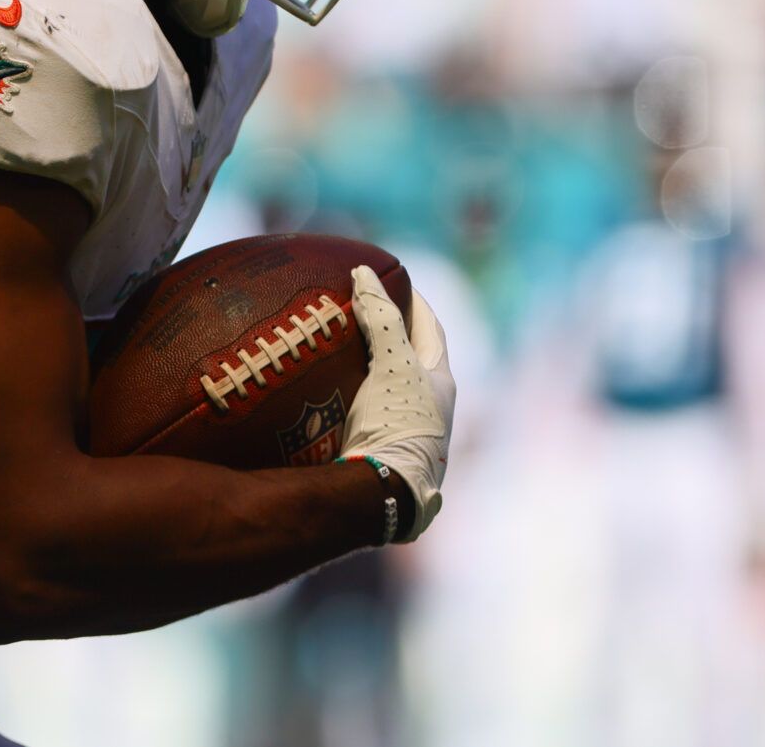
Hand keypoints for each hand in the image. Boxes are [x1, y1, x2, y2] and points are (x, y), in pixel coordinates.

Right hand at [340, 265, 454, 541]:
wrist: (383, 491)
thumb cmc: (397, 422)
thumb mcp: (393, 364)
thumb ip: (381, 318)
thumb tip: (365, 273)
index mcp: (440, 382)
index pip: (432, 329)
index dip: (415, 302)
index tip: (395, 280)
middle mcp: (430, 407)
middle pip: (411, 359)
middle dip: (389, 334)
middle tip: (359, 310)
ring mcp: (406, 432)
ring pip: (387, 388)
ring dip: (367, 367)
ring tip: (335, 347)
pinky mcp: (381, 450)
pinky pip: (364, 411)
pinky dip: (348, 394)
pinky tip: (324, 392)